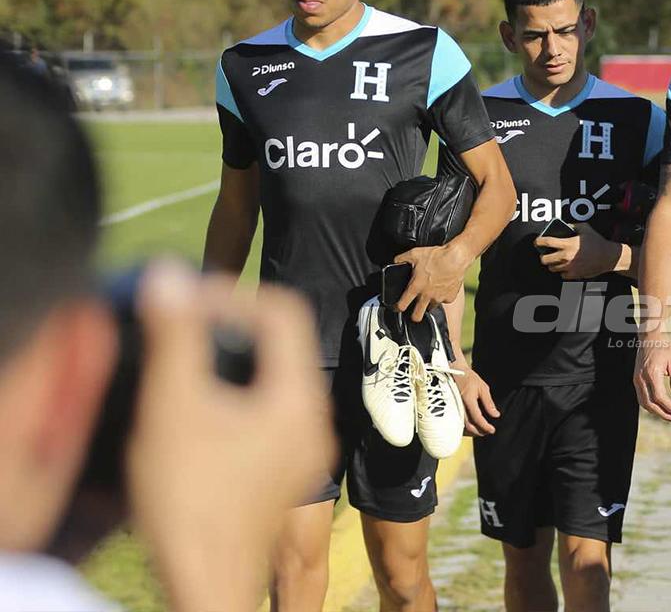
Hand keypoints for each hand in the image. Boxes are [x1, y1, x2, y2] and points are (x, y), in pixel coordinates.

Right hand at [127, 262, 334, 611]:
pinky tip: (196, 408)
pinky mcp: (284, 470)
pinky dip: (234, 393)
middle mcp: (314, 420)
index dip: (234, 293)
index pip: (283, 312)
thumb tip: (170, 276)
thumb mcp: (174, 408)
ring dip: (229, 359)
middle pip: (280, 343)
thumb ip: (175, 337)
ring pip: (273, 377)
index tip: (187, 302)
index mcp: (299, 399)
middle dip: (229, 324)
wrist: (205, 587)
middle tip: (181, 325)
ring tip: (182, 363)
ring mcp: (303, 449)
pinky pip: (268, 409)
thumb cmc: (190, 503)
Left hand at [393, 243, 469, 321]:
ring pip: (431, 307)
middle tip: (414, 310)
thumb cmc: (436, 256)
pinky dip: (442, 296)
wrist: (456, 257)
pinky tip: (442, 288)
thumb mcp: (414, 253)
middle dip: (414, 316)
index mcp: (415, 287)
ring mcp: (439, 298)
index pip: (402, 305)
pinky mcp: (450, 297)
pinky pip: (444, 300)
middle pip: (417, 316)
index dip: (397, 308)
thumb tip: (396, 261)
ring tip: (430, 293)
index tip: (397, 307)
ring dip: (429, 303)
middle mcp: (426, 295)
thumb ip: (402, 258)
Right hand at [451, 363, 499, 435]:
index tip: (492, 430)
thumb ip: (489, 403)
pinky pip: (459, 422)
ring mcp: (454, 409)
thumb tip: (496, 415)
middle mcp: (460, 406)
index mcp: (468, 400)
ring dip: (473, 431)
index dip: (486, 426)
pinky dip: (467, 427)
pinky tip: (473, 426)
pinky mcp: (452, 409)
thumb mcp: (483, 388)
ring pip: (463, 426)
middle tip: (488, 432)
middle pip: (469, 426)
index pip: (477, 418)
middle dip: (480, 432)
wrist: (455, 372)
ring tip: (482, 430)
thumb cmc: (469, 378)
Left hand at [535, 222, 621, 279]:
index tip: (537, 242)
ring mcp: (569, 267)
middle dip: (543, 256)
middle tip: (545, 254)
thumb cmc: (597, 242)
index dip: (538, 241)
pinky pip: (562, 275)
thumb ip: (572, 225)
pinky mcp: (574, 275)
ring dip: (552, 264)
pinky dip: (562, 271)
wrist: (608, 257)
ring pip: (552, 268)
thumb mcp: (585, 228)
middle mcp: (566, 256)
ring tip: (556, 260)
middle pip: (544, 259)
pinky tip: (565, 266)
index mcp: (567, 244)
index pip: (547, 242)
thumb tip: (564, 226)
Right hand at [633, 333, 670, 422]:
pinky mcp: (636, 379)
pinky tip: (661, 407)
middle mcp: (641, 378)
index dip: (670, 407)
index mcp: (652, 373)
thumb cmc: (664, 347)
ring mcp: (636, 379)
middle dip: (663, 414)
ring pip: (644, 403)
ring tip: (670, 416)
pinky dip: (651, 405)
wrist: (650, 337)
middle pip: (650, 404)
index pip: (660, 397)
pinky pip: (641, 397)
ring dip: (656, 412)